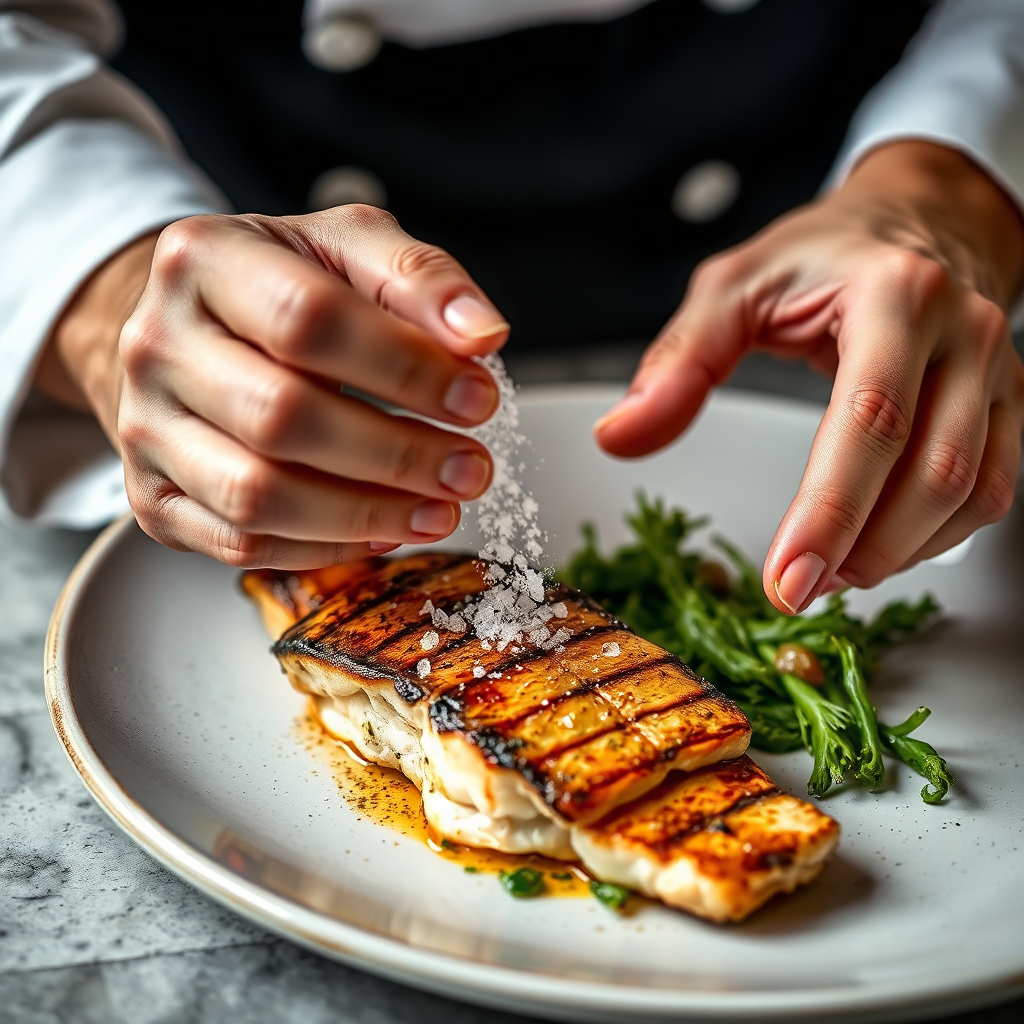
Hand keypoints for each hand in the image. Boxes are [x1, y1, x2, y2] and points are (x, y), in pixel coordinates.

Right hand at [36, 206, 508, 567]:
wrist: (191, 327)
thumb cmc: (282, 285)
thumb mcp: (347, 246)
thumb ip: (418, 277)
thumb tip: (482, 334)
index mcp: (203, 260)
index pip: (307, 318)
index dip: (403, 367)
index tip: (477, 398)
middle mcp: (157, 345)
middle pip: (281, 416)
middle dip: (395, 454)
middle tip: (470, 468)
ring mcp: (144, 429)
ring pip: (256, 496)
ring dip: (367, 514)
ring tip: (443, 509)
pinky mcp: (152, 498)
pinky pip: (240, 543)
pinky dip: (325, 547)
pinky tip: (384, 530)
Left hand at [595, 142, 1023, 612]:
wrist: (914, 222)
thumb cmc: (821, 256)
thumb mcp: (731, 288)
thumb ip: (679, 362)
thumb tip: (620, 434)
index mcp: (894, 296)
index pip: (870, 419)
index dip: (829, 510)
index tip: (786, 577)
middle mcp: (964, 332)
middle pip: (930, 469)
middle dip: (861, 549)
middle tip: (795, 590)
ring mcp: (996, 371)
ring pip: (969, 491)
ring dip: (898, 552)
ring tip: (828, 573)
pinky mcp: (1009, 404)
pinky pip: (991, 491)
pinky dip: (935, 537)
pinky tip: (877, 548)